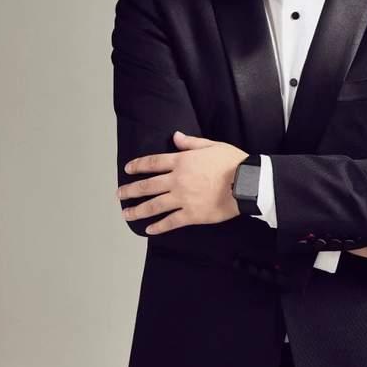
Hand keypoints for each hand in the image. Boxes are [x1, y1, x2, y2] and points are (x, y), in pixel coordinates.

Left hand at [116, 131, 247, 232]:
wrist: (246, 182)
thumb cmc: (232, 162)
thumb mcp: (212, 145)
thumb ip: (191, 143)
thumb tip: (176, 136)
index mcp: (181, 161)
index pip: (153, 162)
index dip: (138, 166)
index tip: (128, 169)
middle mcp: (177, 180)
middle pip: (147, 186)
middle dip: (130, 190)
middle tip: (120, 194)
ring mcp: (183, 199)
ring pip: (154, 206)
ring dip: (138, 210)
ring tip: (126, 213)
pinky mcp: (192, 215)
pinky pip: (171, 222)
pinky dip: (158, 227)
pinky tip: (149, 230)